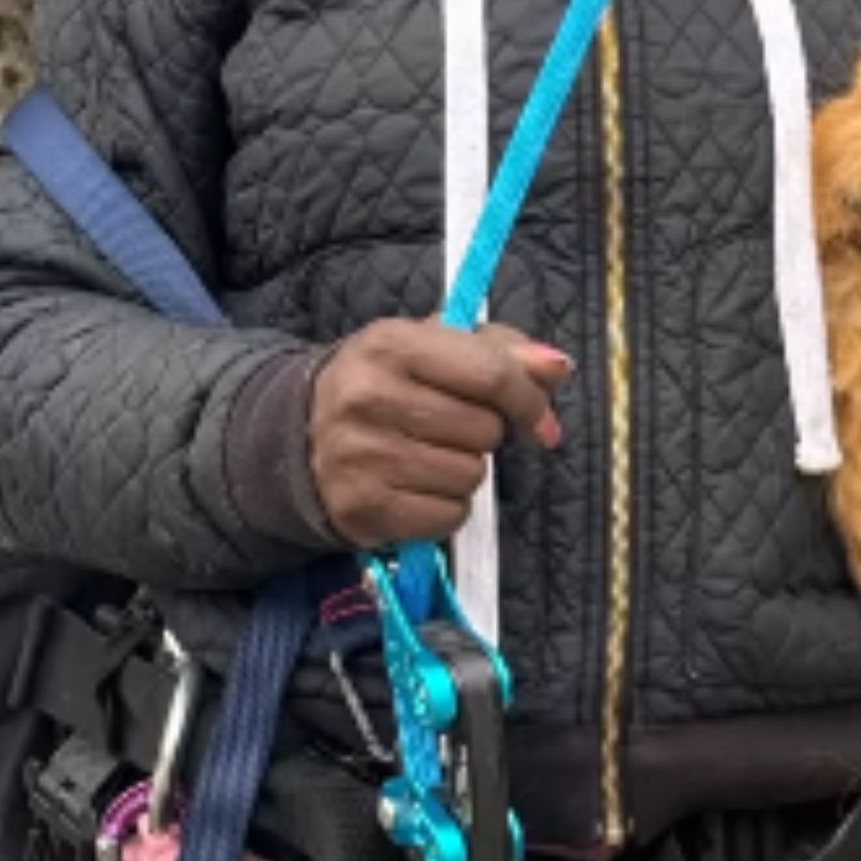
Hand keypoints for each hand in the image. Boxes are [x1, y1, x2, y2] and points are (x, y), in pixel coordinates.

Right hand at [309, 318, 573, 546]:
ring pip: (470, 476)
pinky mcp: (361, 509)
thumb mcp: (437, 346)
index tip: (540, 418)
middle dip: (486, 433)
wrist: (303, 433)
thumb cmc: (390, 381)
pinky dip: (448, 507)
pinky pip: (448, 516)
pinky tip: (420, 485)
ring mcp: (360, 456)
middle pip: (484, 431)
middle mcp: (368, 397)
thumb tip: (557, 366)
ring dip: (466, 470)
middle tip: (455, 427)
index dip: (528, 399)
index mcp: (392, 343)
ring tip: (432, 454)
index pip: (490, 375)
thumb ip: (503, 351)